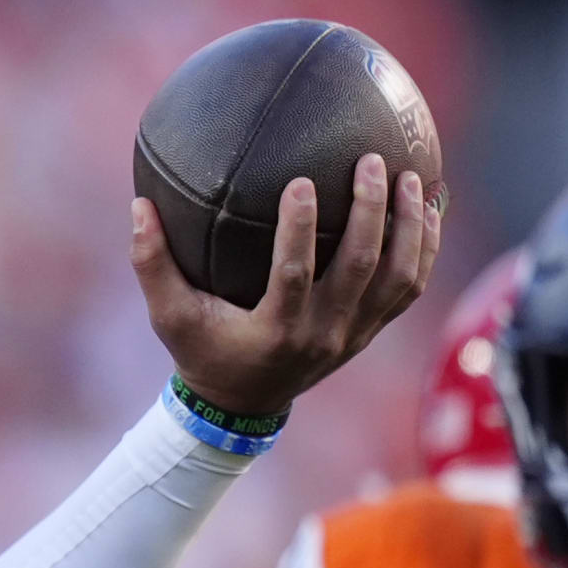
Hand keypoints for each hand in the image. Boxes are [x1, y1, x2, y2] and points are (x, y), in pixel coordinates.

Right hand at [132, 152, 438, 419]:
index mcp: (275, 331)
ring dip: (408, 226)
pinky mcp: (370, 330)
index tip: (301, 181)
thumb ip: (152, 263)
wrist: (242, 405)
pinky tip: (428, 207)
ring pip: (397, 277)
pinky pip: (409, 288)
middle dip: (370, 212)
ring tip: (410, 177)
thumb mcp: (169, 315)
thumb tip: (139, 205)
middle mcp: (322, 334)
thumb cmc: (202, 351)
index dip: (298, 228)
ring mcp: (353, 335)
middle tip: (372, 161)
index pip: (293, 275)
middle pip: (359, 268)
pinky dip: (423, 248)